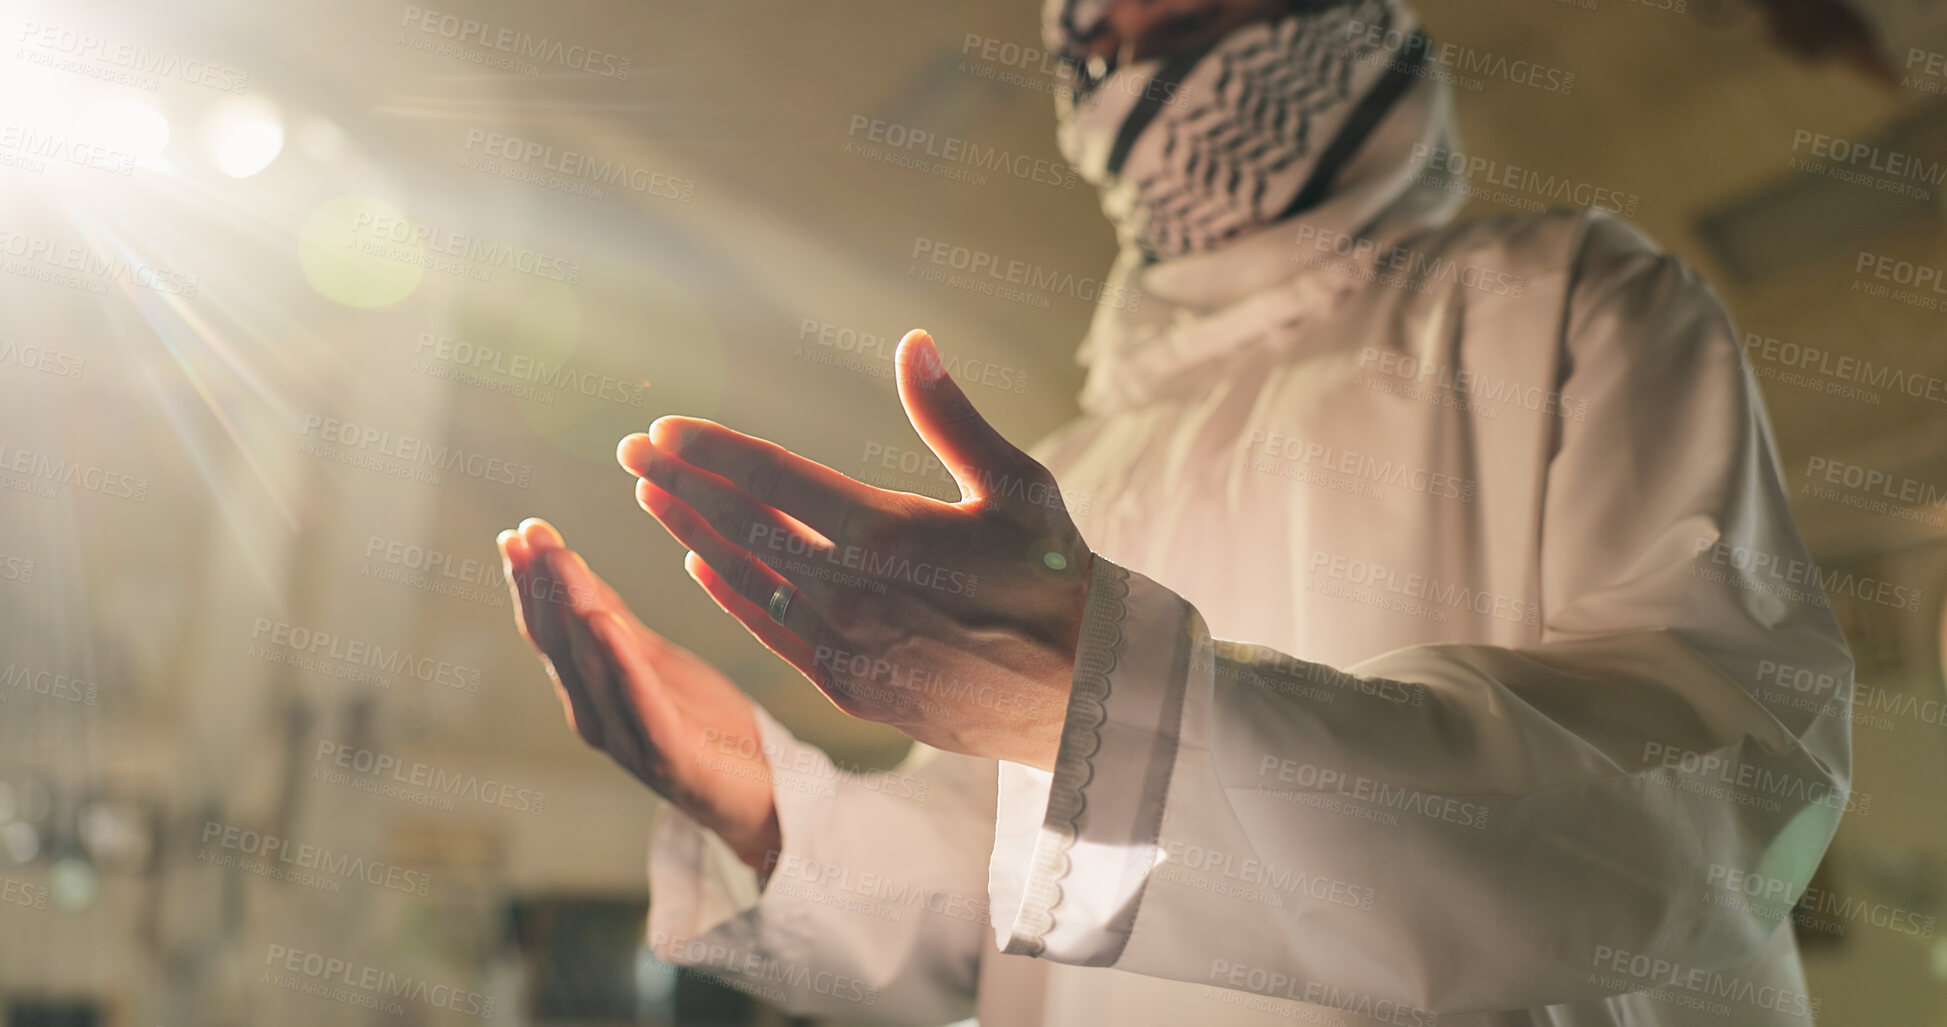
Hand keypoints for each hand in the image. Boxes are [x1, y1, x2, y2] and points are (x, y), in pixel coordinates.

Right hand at [497, 518, 780, 868]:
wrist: (761, 793)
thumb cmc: (707, 727)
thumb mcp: (657, 662)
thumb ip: (615, 626)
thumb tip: (573, 573)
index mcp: (593, 694)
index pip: (554, 631)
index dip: (533, 583)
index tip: (520, 534)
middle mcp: (599, 717)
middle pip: (563, 646)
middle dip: (542, 588)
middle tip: (525, 538)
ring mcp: (630, 739)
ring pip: (592, 668)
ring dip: (573, 610)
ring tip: (560, 564)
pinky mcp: (669, 754)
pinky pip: (639, 702)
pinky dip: (619, 662)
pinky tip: (604, 624)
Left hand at [616, 330, 1093, 771]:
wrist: (1083, 689)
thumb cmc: (1055, 574)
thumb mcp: (1017, 485)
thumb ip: (952, 416)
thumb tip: (913, 342)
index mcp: (890, 531)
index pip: (774, 480)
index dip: (712, 451)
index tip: (665, 428)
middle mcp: (855, 591)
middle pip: (743, 527)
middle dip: (681, 485)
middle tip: (632, 453)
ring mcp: (848, 647)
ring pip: (746, 581)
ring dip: (692, 536)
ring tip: (649, 499)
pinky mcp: (851, 689)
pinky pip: (772, 634)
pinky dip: (730, 597)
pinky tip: (700, 568)